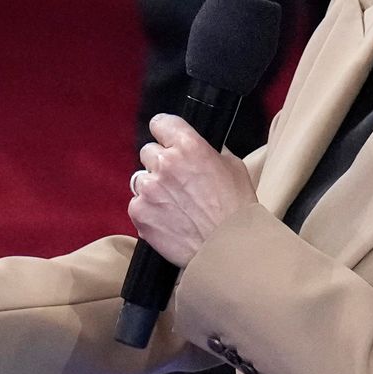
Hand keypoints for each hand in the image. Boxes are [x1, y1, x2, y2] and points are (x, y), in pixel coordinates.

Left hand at [128, 114, 261, 267]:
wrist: (227, 249)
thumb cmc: (236, 210)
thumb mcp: (233, 167)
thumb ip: (209, 152)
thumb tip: (199, 149)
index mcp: (189, 146)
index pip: (160, 123)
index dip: (164, 133)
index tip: (166, 140)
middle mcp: (165, 163)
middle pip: (148, 151)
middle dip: (160, 164)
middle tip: (177, 182)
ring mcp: (149, 189)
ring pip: (140, 179)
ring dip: (153, 188)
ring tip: (173, 205)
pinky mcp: (140, 212)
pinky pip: (136, 204)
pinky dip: (148, 211)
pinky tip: (167, 220)